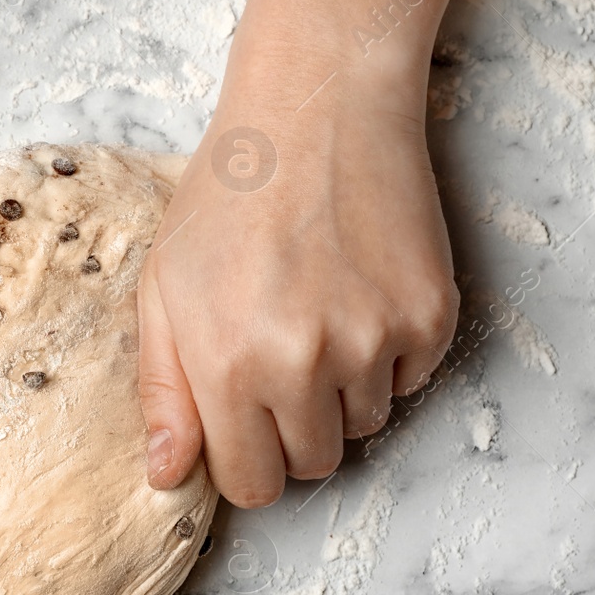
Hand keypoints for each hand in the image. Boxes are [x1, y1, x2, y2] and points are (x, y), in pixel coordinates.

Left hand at [138, 64, 459, 506]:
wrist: (316, 111)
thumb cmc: (227, 197)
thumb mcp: (164, 289)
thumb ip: (164, 391)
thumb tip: (169, 476)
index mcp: (229, 366)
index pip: (255, 484)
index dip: (249, 460)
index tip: (247, 425)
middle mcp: (304, 366)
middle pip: (315, 464)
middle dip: (294, 429)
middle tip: (282, 356)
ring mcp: (375, 342)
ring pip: (366, 424)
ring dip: (344, 390)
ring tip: (319, 310)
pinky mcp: (430, 317)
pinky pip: (411, 379)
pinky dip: (390, 352)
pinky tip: (360, 290)